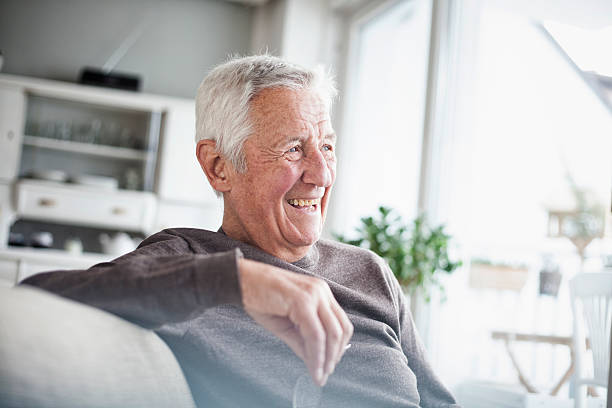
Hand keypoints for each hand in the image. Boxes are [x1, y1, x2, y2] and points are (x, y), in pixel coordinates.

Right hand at [238, 258, 352, 385]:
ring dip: (326, 358)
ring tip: (318, 375)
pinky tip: (312, 368)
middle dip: (334, 355)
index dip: (338, 348)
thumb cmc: (258, 298)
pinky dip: (316, 355)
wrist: (238, 280)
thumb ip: (302, 341)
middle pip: (341, 328)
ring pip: (331, 333)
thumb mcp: (285, 324)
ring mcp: (313, 294)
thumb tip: (315, 363)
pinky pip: (315, 334)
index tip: (328, 366)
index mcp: (320, 292)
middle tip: (324, 374)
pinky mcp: (302, 300)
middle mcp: (321, 290)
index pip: (340, 323)